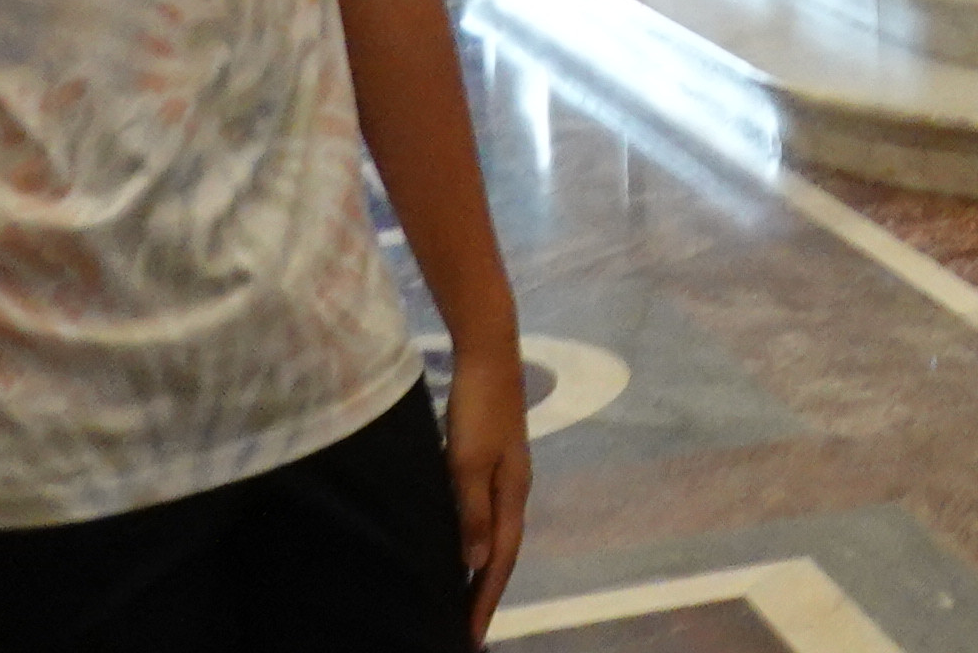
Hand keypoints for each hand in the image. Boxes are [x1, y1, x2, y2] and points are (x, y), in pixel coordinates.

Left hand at [444, 349, 532, 641]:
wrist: (489, 353)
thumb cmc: (477, 408)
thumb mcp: (468, 463)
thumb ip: (472, 513)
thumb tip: (476, 565)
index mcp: (513, 495)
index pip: (499, 561)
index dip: (485, 600)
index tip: (470, 635)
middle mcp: (515, 490)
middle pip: (502, 553)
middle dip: (487, 593)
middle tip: (467, 629)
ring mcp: (506, 474)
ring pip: (495, 535)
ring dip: (482, 569)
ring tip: (464, 599)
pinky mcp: (493, 460)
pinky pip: (485, 515)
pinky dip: (476, 541)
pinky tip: (462, 545)